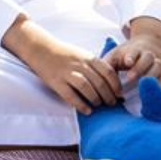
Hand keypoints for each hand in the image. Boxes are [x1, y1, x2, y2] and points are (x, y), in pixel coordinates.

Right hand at [2, 15, 121, 114]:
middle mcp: (79, 64)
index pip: (108, 71)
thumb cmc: (64, 54)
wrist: (41, 48)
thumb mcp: (82, 55)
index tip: (119, 93)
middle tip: (112, 103)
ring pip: (86, 88)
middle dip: (108, 95)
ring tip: (99, 105)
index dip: (116, 84)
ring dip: (96, 99)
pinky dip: (80, 104)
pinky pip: (71, 95)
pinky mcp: (56, 81)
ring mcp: (67, 73)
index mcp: (88, 57)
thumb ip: (95, 66)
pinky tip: (87, 110)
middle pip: (99, 82)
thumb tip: (110, 82)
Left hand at [105, 16, 160, 89]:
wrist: (151, 42)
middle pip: (147, 59)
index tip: (127, 62)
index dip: (131, 56)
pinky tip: (154, 94)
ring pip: (158, 67)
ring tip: (142, 88)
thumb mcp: (116, 54)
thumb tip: (96, 76)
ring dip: (151, 77)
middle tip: (130, 78)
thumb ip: (107, 64)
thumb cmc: (127, 53)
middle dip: (139, 68)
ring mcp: (158, 62)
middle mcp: (149, 54)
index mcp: (135, 49)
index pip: (134, 52)